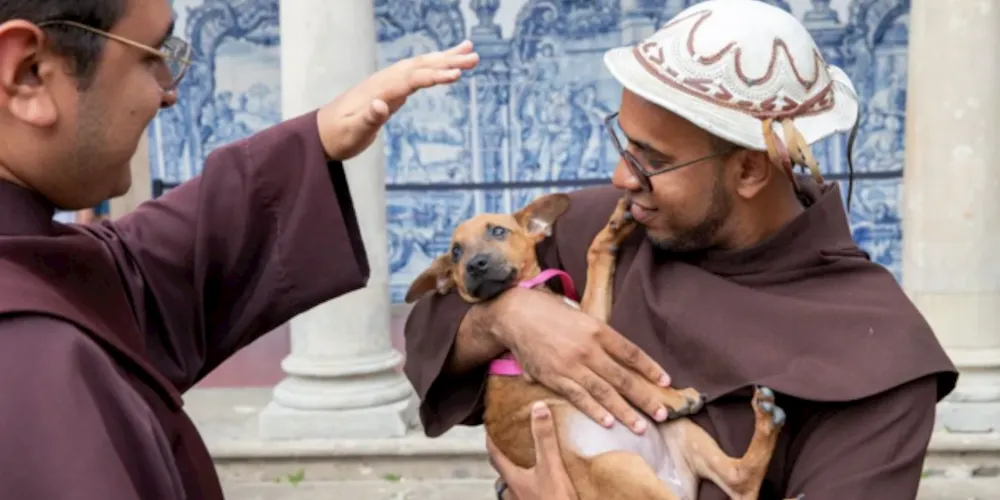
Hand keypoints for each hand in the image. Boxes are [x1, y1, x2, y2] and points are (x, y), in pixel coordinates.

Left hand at [317, 40, 478, 160]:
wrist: (321, 133)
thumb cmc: (338, 136)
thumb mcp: (352, 132)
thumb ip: (368, 119)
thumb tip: (381, 105)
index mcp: (378, 91)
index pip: (411, 79)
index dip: (434, 76)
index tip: (456, 75)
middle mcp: (384, 81)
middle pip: (420, 65)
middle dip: (447, 60)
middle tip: (475, 57)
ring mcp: (387, 82)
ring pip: (420, 64)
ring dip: (445, 57)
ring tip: (470, 51)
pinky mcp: (390, 88)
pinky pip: (416, 72)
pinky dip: (433, 65)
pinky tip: (446, 63)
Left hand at [487, 401, 578, 499]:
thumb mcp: (552, 467)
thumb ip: (545, 439)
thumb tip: (538, 409)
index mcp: (514, 479)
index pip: (494, 455)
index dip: (491, 440)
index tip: (489, 427)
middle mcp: (514, 492)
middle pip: (502, 472)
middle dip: (504, 456)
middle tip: (509, 443)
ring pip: (512, 487)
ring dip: (516, 475)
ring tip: (525, 464)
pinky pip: (526, 496)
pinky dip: (529, 487)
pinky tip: (541, 485)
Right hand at [490, 287, 671, 433]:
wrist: (518, 315)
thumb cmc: (551, 313)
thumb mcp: (582, 316)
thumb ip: (601, 336)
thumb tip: (621, 355)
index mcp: (598, 330)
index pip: (631, 353)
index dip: (650, 368)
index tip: (666, 382)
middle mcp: (588, 349)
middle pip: (622, 377)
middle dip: (644, 397)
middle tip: (662, 413)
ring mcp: (571, 365)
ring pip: (604, 392)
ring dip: (625, 411)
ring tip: (641, 426)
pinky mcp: (555, 378)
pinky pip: (579, 398)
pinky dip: (595, 411)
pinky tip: (609, 423)